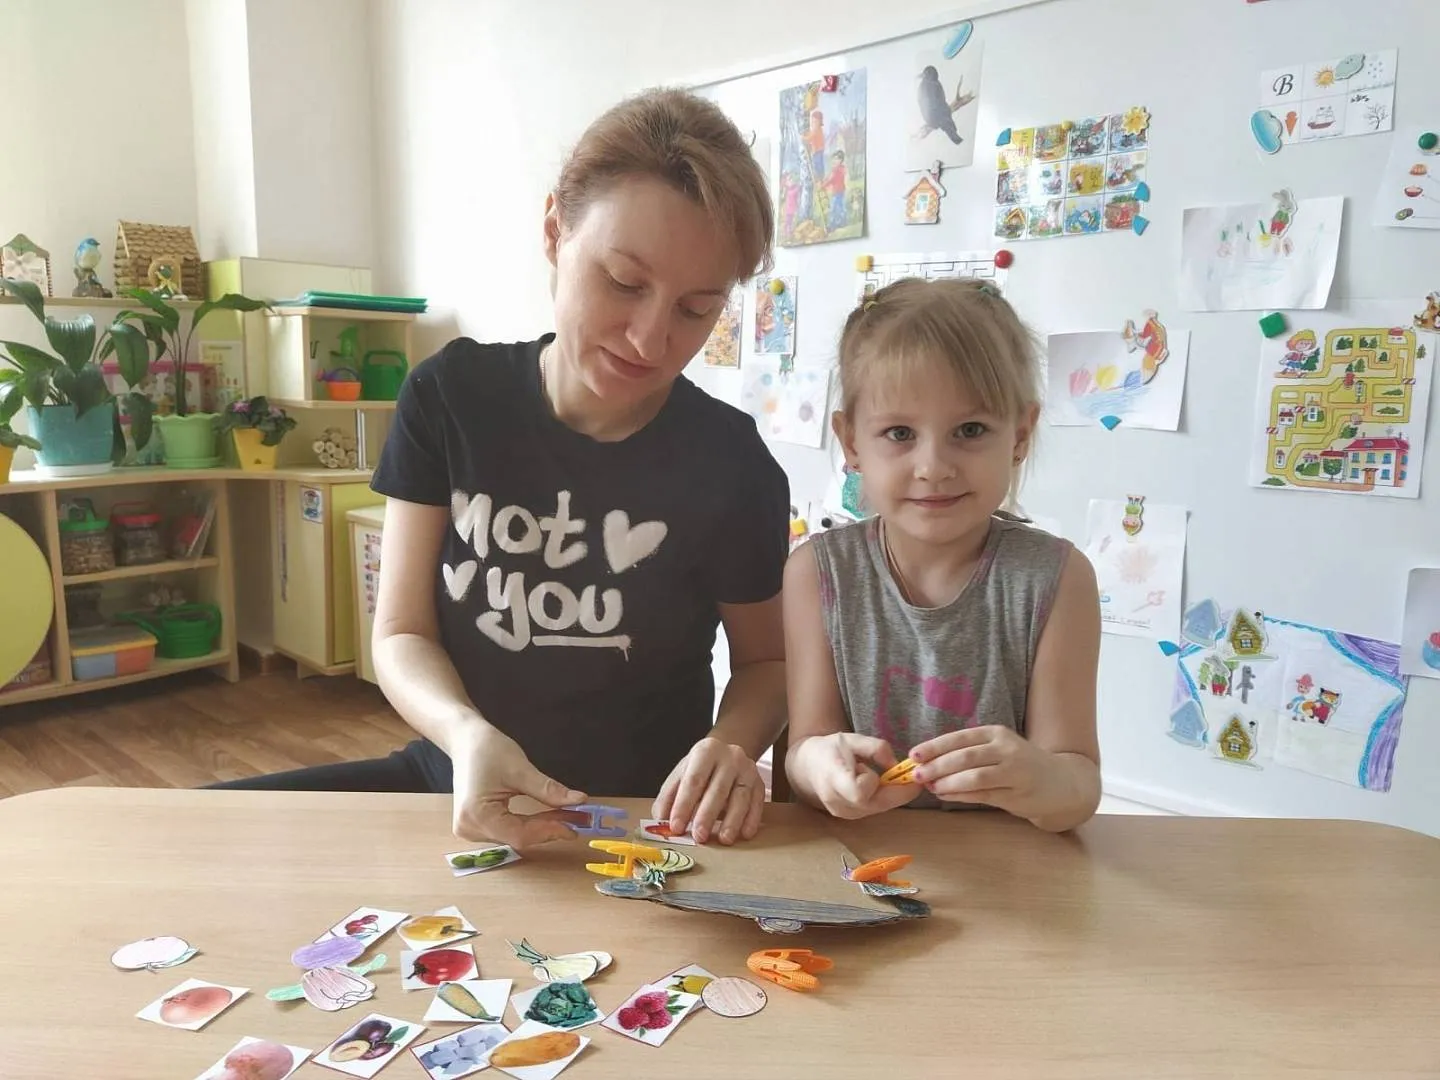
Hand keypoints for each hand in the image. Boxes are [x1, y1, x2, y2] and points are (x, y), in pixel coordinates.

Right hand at [450, 723, 587, 847]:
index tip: (576, 825)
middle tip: (578, 818)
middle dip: (549, 828)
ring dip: (541, 827)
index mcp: (476, 815)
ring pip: (514, 836)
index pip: (520, 835)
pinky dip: (529, 824)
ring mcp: (470, 829)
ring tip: (566, 816)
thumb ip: (548, 790)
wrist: (464, 740)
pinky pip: (508, 831)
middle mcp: (470, 829)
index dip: (550, 831)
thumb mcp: (521, 769)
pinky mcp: (477, 825)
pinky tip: (547, 817)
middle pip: (518, 838)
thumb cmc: (487, 749)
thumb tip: (578, 801)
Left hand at [653, 737, 764, 844]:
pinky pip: (757, 802)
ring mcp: (747, 769)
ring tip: (723, 839)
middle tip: (699, 837)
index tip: (676, 826)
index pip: (693, 780)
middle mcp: (729, 757)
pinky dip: (752, 819)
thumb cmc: (700, 769)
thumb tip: (660, 821)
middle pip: (718, 789)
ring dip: (732, 821)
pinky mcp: (759, 782)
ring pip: (741, 797)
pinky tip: (744, 834)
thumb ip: (669, 797)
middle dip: (707, 815)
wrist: (727, 753)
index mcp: (705, 752)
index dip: (684, 805)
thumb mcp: (681, 775)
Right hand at [792, 733, 920, 819]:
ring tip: (883, 776)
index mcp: (834, 780)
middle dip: (898, 790)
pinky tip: (877, 785)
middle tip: (910, 775)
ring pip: (879, 808)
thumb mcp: (852, 739)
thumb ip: (875, 748)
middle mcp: (838, 803)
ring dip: (890, 794)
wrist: (808, 767)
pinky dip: (882, 797)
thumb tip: (896, 764)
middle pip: (877, 804)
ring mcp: (844, 814)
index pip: (859, 792)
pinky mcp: (849, 818)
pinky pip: (874, 809)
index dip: (873, 781)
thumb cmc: (830, 749)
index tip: (879, 767)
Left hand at [909, 725, 1055, 813]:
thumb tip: (929, 762)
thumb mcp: (998, 748)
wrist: (1060, 782)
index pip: (960, 738)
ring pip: (973, 777)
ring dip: (947, 783)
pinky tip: (945, 796)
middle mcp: (1007, 749)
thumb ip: (969, 752)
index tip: (913, 755)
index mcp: (997, 733)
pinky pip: (982, 795)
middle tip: (916, 775)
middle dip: (937, 766)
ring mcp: (1014, 772)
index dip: (935, 747)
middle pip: (965, 757)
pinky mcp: (1017, 794)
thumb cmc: (1019, 764)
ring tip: (931, 787)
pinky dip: (960, 796)